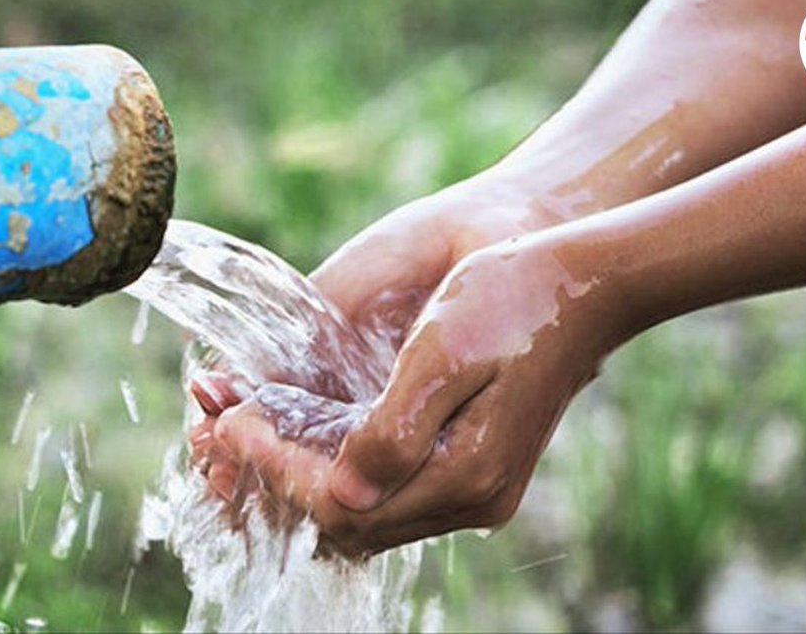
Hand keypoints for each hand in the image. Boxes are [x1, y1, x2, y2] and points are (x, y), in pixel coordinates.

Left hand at [214, 232, 629, 555]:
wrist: (583, 283)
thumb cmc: (512, 299)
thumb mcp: (445, 351)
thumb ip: (394, 429)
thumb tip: (339, 490)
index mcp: (465, 474)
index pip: (342, 504)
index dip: (276, 469)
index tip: (232, 423)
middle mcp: (472, 498)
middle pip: (348, 522)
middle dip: (277, 479)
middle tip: (222, 431)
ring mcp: (475, 489)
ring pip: (364, 511)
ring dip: (301, 477)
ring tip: (249, 431)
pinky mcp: (473, 470)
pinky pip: (388, 490)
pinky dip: (337, 469)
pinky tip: (304, 433)